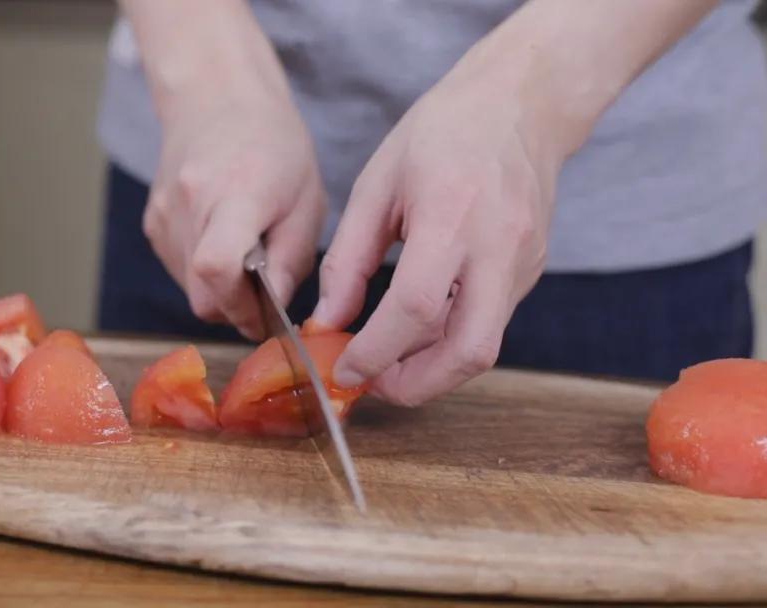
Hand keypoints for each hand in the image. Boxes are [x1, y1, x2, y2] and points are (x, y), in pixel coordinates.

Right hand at [144, 86, 325, 339]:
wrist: (219, 102)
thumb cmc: (273, 148)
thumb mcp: (306, 201)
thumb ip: (291, 261)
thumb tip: (275, 311)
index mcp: (235, 195)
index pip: (217, 267)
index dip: (241, 305)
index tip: (267, 313)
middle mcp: (189, 206)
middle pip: (201, 295)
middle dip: (237, 309)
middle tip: (265, 293)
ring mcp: (164, 216)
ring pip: (190, 289)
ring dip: (221, 291)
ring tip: (246, 254)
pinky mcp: (152, 224)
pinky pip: (179, 271)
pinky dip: (204, 274)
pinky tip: (223, 240)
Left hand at [312, 70, 560, 405]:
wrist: (523, 103)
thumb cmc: (443, 132)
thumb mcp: (377, 184)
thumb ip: (349, 258)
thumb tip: (328, 319)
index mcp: (450, 216)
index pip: (415, 308)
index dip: (376, 351)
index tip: (343, 369)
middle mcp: (497, 248)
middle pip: (469, 351)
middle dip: (416, 385)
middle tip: (372, 384)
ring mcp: (523, 264)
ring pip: (483, 346)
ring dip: (433, 369)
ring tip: (387, 360)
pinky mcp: (531, 271)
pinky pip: (490, 322)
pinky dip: (450, 339)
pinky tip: (418, 329)